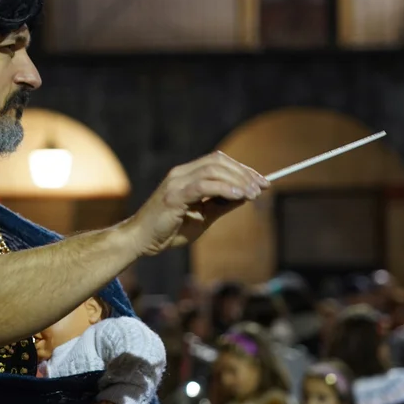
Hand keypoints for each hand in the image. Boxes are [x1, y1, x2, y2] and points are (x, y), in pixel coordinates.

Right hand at [124, 152, 268, 256]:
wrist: (141, 242)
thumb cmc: (169, 231)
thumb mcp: (203, 218)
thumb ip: (221, 205)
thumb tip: (246, 196)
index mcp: (186, 175)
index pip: (218, 162)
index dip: (242, 169)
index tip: (262, 182)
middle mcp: (180, 174)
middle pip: (218, 161)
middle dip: (244, 173)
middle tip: (262, 187)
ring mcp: (175, 183)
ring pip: (212, 170)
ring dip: (237, 180)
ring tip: (253, 194)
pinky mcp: (173, 196)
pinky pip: (203, 186)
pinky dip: (223, 189)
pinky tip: (239, 196)